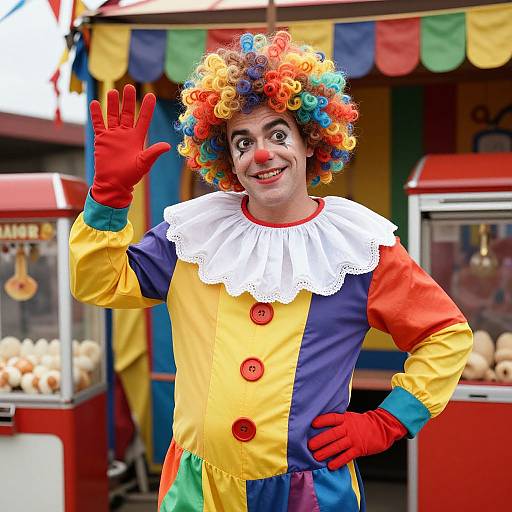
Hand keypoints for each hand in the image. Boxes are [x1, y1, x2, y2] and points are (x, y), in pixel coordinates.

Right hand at [89, 84, 170, 207]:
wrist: (114, 184)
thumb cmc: (130, 176)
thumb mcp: (144, 163)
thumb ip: (153, 153)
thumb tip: (167, 146)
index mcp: (137, 138)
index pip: (143, 119)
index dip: (147, 108)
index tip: (151, 96)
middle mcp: (125, 134)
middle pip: (127, 113)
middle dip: (128, 100)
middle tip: (130, 86)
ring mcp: (113, 135)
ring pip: (113, 115)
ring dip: (112, 104)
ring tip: (113, 91)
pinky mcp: (102, 139)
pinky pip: (98, 124)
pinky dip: (96, 114)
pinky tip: (95, 103)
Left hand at [308, 408, 406, 469]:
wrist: (381, 428)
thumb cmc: (363, 423)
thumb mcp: (350, 417)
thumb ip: (338, 420)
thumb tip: (321, 424)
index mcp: (345, 419)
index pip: (332, 418)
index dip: (323, 421)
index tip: (313, 424)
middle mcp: (349, 428)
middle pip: (333, 434)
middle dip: (321, 440)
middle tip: (310, 445)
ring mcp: (354, 439)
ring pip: (338, 446)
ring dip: (327, 452)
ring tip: (317, 457)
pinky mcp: (359, 449)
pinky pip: (347, 456)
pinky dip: (339, 461)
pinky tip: (331, 465)